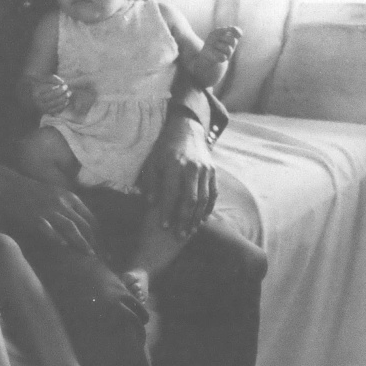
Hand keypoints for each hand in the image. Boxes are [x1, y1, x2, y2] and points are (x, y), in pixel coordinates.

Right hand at [0, 172, 97, 254]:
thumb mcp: (56, 195)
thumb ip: (70, 209)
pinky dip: (57, 237)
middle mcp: (62, 202)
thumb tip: (84, 228)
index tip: (105, 248)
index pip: (90, 218)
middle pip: (84, 224)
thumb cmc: (32, 194)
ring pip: (70, 227)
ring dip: (81, 242)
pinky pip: (48, 228)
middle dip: (95, 242)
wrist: (8, 187)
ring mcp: (48, 209)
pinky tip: (64, 246)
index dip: (100, 234)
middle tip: (103, 256)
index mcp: (70, 197)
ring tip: (89, 254)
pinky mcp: (34, 217)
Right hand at [28, 74, 71, 115]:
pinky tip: (67, 100)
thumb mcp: (43, 81)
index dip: (56, 84)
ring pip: (55, 103)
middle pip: (52, 95)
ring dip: (64, 98)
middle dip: (61, 91)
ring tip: (69, 93)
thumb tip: (62, 82)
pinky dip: (63, 105)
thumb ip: (51, 79)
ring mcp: (41, 107)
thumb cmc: (41, 87)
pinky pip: (56, 110)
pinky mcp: (46, 112)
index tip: (62, 82)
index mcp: (35, 91)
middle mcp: (37, 100)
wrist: (36, 101)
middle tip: (66, 86)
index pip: (47, 87)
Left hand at [140, 115, 216, 238]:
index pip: (171, 193)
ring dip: (197, 217)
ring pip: (204, 198)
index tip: (163, 227)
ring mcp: (206, 169)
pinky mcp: (214, 171)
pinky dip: (208, 208)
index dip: (167, 211)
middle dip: (184, 219)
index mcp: (175, 165)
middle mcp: (193, 167)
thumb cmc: (164, 149)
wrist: (186, 130)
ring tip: (190, 231)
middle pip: (190, 199)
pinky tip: (202, 220)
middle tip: (179, 236)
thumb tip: (151, 204)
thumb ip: (151, 183)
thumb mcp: (152, 162)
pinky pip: (213, 193)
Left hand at [200, 26, 241, 62]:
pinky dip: (216, 53)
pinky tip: (214, 51)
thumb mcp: (214, 33)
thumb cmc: (212, 40)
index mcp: (232, 37)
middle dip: (224, 38)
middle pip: (234, 41)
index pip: (239, 34)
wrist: (206, 51)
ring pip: (228, 49)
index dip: (237, 31)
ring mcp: (229, 52)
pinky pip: (222, 56)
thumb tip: (227, 30)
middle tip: (219, 38)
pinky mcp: (224, 59)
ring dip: (220, 45)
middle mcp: (232, 45)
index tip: (230, 28)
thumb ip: (220, 30)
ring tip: (215, 45)